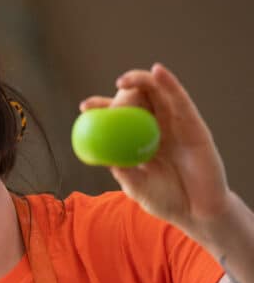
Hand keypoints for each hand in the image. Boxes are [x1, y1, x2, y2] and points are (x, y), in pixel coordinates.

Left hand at [79, 63, 229, 233]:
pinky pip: (181, 100)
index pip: (117, 118)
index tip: (84, 108)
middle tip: (102, 101)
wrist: (197, 211)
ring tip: (123, 81)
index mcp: (136, 140)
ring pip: (157, 94)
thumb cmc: (164, 199)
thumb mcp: (137, 187)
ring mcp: (175, 125)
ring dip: (140, 81)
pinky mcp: (194, 125)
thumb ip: (123, 172)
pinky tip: (158, 71)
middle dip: (119, 93)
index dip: (100, 109)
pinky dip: (169, 83)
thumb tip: (103, 158)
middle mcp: (155, 128)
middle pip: (137, 100)